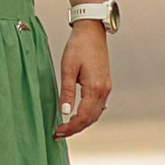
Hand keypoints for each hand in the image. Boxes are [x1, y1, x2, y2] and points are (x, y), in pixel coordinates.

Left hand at [56, 18, 111, 137]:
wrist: (92, 31)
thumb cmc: (78, 46)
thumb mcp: (67, 68)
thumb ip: (67, 91)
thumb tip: (65, 111)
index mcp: (95, 87)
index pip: (83, 116)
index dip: (71, 127)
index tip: (57, 131)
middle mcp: (104, 90)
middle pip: (91, 118)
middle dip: (75, 128)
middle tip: (59, 133)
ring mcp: (106, 87)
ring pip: (96, 114)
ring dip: (82, 123)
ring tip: (66, 127)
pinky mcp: (105, 84)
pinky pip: (98, 105)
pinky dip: (88, 114)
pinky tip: (78, 116)